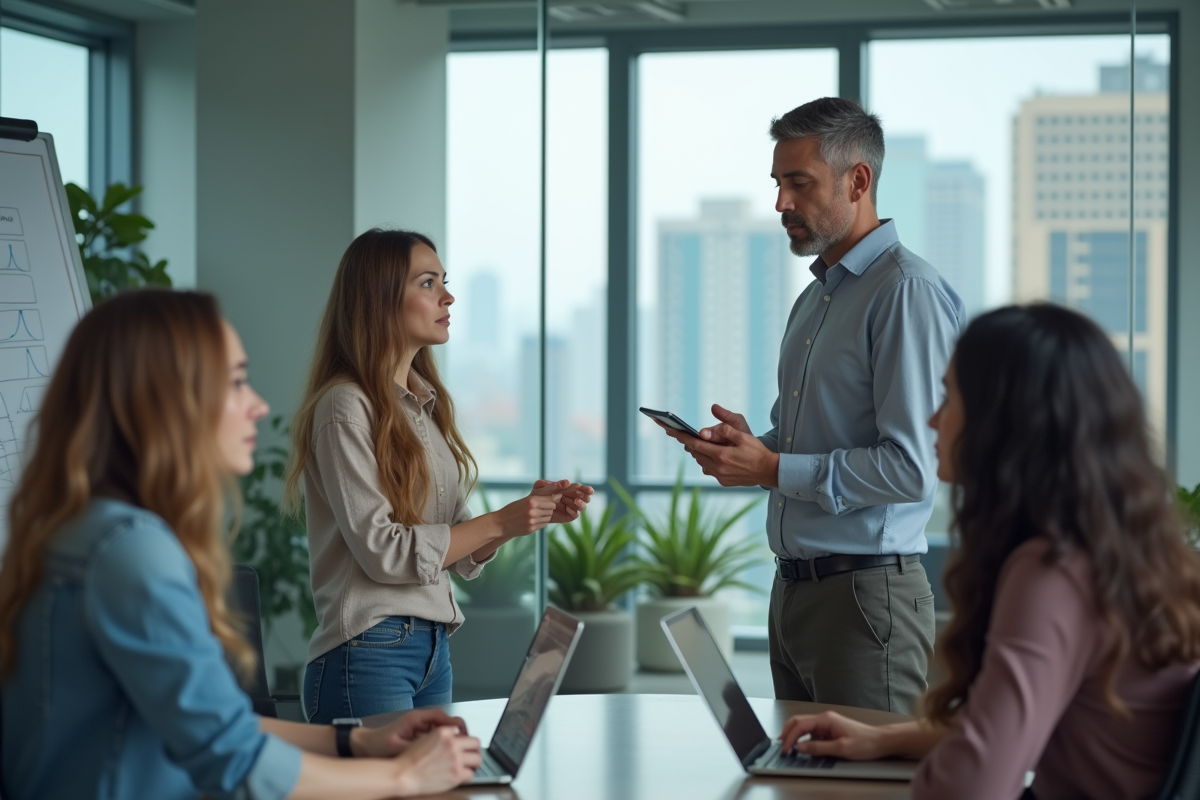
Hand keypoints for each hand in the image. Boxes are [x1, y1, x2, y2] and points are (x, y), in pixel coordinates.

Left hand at [358, 708, 467, 757]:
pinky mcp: (420, 734)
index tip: (462, 733)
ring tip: (458, 748)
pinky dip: (444, 741)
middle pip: (446, 721)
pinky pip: (437, 735)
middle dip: (457, 731)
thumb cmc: (380, 744)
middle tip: (465, 743)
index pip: (441, 716)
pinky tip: (447, 752)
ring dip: (452, 737)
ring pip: (443, 728)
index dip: (454, 724)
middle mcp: (420, 719)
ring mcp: (421, 726)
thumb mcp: (398, 747)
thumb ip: (416, 746)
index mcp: (416, 718)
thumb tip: (434, 749)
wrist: (368, 745)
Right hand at [392, 726, 480, 795]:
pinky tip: (461, 775)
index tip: (465, 745)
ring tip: (468, 765)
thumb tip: (456, 735)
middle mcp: (452, 744)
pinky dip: (467, 775)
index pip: (464, 732)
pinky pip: (471, 774)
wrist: (404, 774)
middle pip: (476, 743)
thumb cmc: (410, 759)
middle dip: (474, 749)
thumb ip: (443, 735)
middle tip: (471, 754)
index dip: (465, 740)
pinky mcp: (456, 774)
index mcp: (444, 732)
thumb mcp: (426, 737)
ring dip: (473, 762)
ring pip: (477, 759)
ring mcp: (455, 759)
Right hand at [497, 488, 558, 536]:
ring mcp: (532, 521)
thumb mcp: (525, 501)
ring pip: (548, 517)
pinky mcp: (532, 529)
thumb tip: (558, 497)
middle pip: (551, 509)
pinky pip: (543, 524)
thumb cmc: (513, 509)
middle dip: (548, 509)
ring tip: (536, 515)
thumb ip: (539, 499)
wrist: (501, 523)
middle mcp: (533, 511)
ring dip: (545, 516)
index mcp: (531, 501)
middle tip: (541, 509)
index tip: (548, 502)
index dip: (551, 502)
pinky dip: (541, 522)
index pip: (551, 501)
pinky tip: (533, 520)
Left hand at [534, 478, 593, 523]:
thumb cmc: (536, 494)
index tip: (589, 490)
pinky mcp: (567, 516)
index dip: (586, 489)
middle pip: (585, 497)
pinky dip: (573, 511)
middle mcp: (572, 498)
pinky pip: (575, 515)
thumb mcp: (542, 487)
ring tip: (576, 501)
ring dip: (581, 504)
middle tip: (584, 496)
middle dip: (586, 496)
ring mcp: (570, 507)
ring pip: (582, 506)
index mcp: (568, 489)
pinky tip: (567, 508)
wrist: (531, 508)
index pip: (581, 488)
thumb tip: (566, 482)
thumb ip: (554, 484)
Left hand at [661, 407, 777, 488]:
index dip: (680, 435)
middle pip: (695, 453)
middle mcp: (718, 468)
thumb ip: (723, 430)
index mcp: (721, 455)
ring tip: (698, 443)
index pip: (695, 443)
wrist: (769, 471)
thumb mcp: (743, 435)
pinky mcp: (723, 482)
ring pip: (701, 462)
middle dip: (688, 442)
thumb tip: (704, 431)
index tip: (668, 429)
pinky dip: (707, 462)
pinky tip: (712, 456)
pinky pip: (709, 470)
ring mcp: (720, 477)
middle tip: (681, 433)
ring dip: (698, 452)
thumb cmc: (757, 451)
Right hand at [779, 711, 888, 759]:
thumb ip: (819, 748)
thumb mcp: (841, 748)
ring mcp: (826, 725)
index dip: (789, 738)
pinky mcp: (829, 731)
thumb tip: (801, 748)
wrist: (880, 742)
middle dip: (787, 734)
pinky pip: (811, 734)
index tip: (785, 749)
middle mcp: (824, 719)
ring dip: (794, 737)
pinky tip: (802, 749)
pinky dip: (803, 740)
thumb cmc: (865, 742)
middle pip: (798, 722)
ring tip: (788, 749)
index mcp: (826, 719)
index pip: (800, 725)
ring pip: (803, 728)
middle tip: (781, 747)